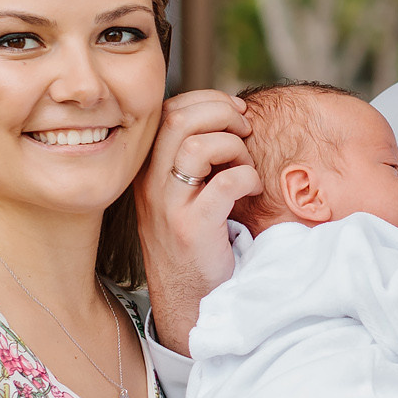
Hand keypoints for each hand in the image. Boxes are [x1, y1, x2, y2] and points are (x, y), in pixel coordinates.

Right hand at [138, 90, 261, 353]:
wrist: (188, 297)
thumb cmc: (195, 239)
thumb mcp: (181, 192)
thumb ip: (191, 156)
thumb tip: (227, 114)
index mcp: (146, 169)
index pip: (168, 110)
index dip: (206, 100)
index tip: (234, 110)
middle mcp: (150, 184)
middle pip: (178, 120)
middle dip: (220, 112)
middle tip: (245, 128)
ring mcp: (168, 206)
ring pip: (198, 147)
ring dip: (233, 147)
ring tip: (245, 164)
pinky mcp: (192, 229)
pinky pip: (225, 184)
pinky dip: (246, 178)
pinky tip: (251, 190)